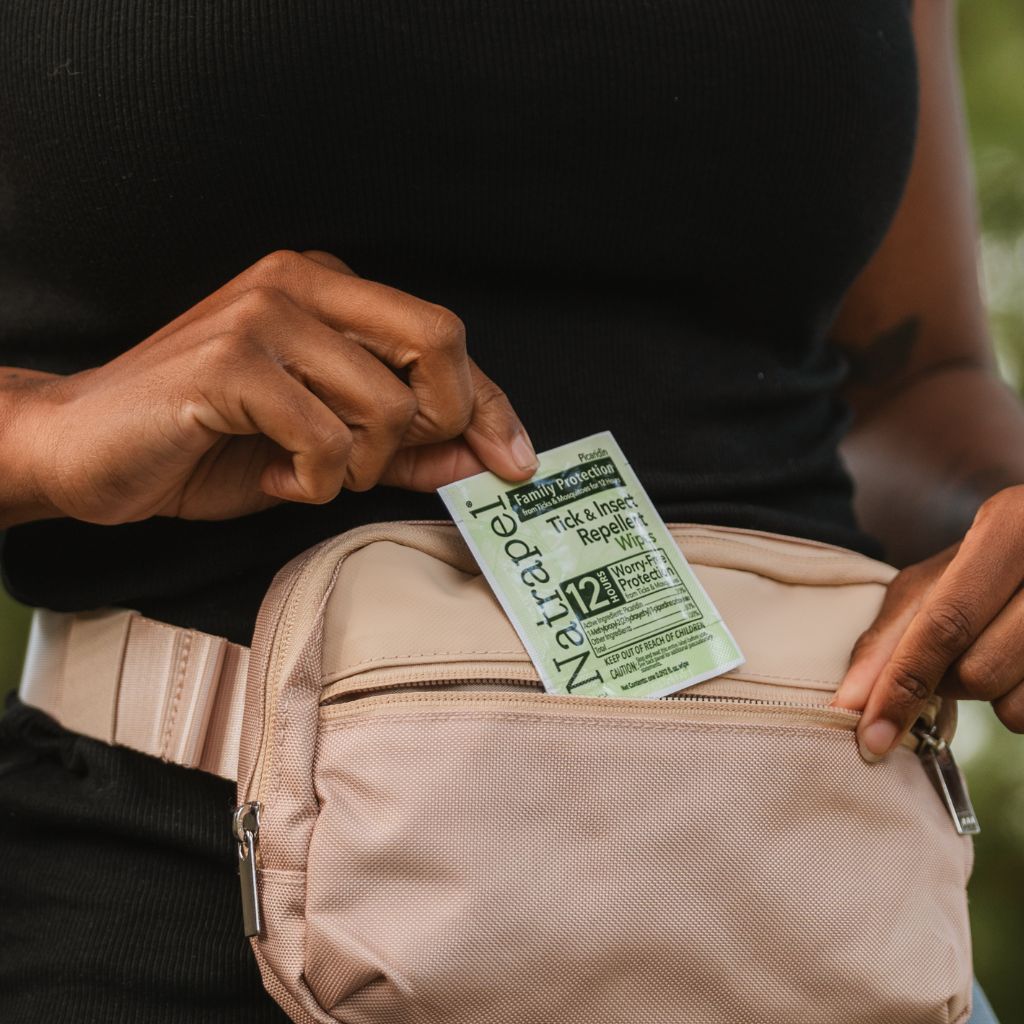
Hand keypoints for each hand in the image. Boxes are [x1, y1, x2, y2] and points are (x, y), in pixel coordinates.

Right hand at [1, 249, 537, 525]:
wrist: (89, 450)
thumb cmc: (207, 441)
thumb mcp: (325, 450)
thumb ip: (405, 448)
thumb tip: (483, 457)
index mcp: (328, 289)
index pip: (443, 337)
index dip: (490, 404)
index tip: (515, 460)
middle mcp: (302, 282)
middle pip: (439, 342)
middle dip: (436, 423)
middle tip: (378, 461)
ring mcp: (264, 314)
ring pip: (386, 404)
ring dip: (359, 466)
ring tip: (305, 469)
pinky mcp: (231, 360)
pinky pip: (326, 438)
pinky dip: (312, 480)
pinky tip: (273, 473)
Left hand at [832, 485, 1023, 760]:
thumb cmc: (987, 562)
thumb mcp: (935, 579)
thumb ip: (889, 635)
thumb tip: (850, 703)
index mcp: (1008, 528)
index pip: (945, 624)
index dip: (902, 683)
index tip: (871, 737)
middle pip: (977, 671)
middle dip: (943, 684)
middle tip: (946, 656)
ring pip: (1013, 703)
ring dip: (984, 695)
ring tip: (991, 648)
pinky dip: (1016, 703)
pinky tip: (1019, 665)